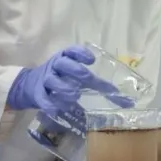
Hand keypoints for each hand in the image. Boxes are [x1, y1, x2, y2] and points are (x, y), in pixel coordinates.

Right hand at [6, 46, 134, 112]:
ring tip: (75, 96)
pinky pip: (43, 98)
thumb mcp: (79, 77)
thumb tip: (129, 102)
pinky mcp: (38, 94)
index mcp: (66, 57)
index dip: (81, 53)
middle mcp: (55, 66)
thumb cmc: (64, 79)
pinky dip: (50, 104)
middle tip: (87, 78)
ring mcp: (46, 79)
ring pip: (53, 80)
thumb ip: (101, 86)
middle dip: (76, 70)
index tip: (92, 60)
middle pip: (64, 64)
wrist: (31, 85)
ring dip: (65, 88)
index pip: (72, 51)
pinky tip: (58, 110)